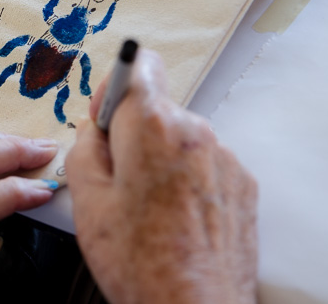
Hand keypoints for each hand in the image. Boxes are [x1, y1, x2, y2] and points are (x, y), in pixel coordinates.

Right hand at [65, 50, 257, 303]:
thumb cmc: (140, 262)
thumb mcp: (86, 201)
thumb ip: (83, 148)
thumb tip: (91, 130)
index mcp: (153, 127)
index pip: (140, 64)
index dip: (115, 88)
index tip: (105, 117)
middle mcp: (196, 132)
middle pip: (156, 108)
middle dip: (132, 133)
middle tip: (117, 179)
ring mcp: (225, 159)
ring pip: (179, 139)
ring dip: (160, 159)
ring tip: (147, 208)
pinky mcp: (243, 185)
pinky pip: (204, 165)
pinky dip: (186, 181)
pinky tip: (173, 219)